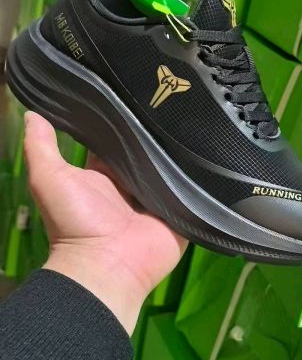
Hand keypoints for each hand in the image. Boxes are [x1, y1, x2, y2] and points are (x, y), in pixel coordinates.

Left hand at [24, 111, 187, 333]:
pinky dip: (201, 177)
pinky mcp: (182, 214)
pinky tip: (210, 151)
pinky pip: (196, 191)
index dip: (124, 121)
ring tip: (196, 119)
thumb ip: (41, 147)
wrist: (107, 266)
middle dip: (156, 133)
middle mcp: (133, 185)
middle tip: (172, 100)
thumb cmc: (75, 222)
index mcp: (105, 175)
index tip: (136, 92)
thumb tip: (32, 113)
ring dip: (181, 151)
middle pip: (148, 153)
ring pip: (174, 168)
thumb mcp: (48, 179)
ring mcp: (160, 200)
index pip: (117, 141)